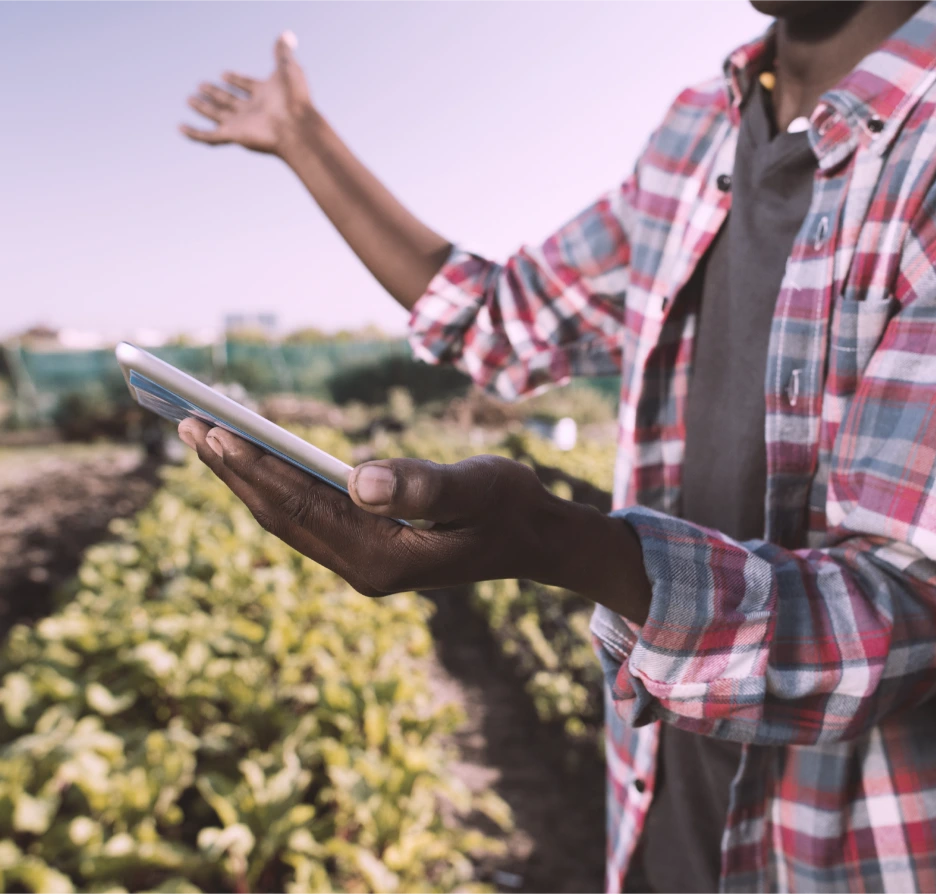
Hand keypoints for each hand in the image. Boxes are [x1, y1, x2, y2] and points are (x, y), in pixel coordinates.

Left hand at [176, 419, 649, 619]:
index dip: (255, 469)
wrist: (533, 538)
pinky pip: (308, 517)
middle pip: (282, 516)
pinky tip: (259, 462)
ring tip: (208, 439)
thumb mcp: (475, 487)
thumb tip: (358, 481)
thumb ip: (421, 486)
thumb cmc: (510, 506)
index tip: (212, 430)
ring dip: (248, 479)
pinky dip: (278, 486)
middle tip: (187, 426)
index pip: (302, 508)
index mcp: (382, 559)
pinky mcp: (367, 549)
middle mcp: (363, 569)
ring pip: (290, 518)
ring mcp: (362, 563)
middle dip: (234, 472)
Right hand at [181, 32, 314, 155]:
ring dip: (203, 107)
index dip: (236, 79)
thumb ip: (282, 52)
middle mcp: (253, 110)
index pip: (246, 85)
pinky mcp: (233, 135)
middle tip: (200, 84)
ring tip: (189, 99)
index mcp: (265, 95)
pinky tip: (180, 127)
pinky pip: (208, 136)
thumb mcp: (288, 67)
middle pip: (229, 100)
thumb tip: (286, 34)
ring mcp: (242, 123)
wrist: (296, 126)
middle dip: (215, 93)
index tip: (224, 73)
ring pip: (217, 115)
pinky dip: (194, 133)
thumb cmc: (294, 98)